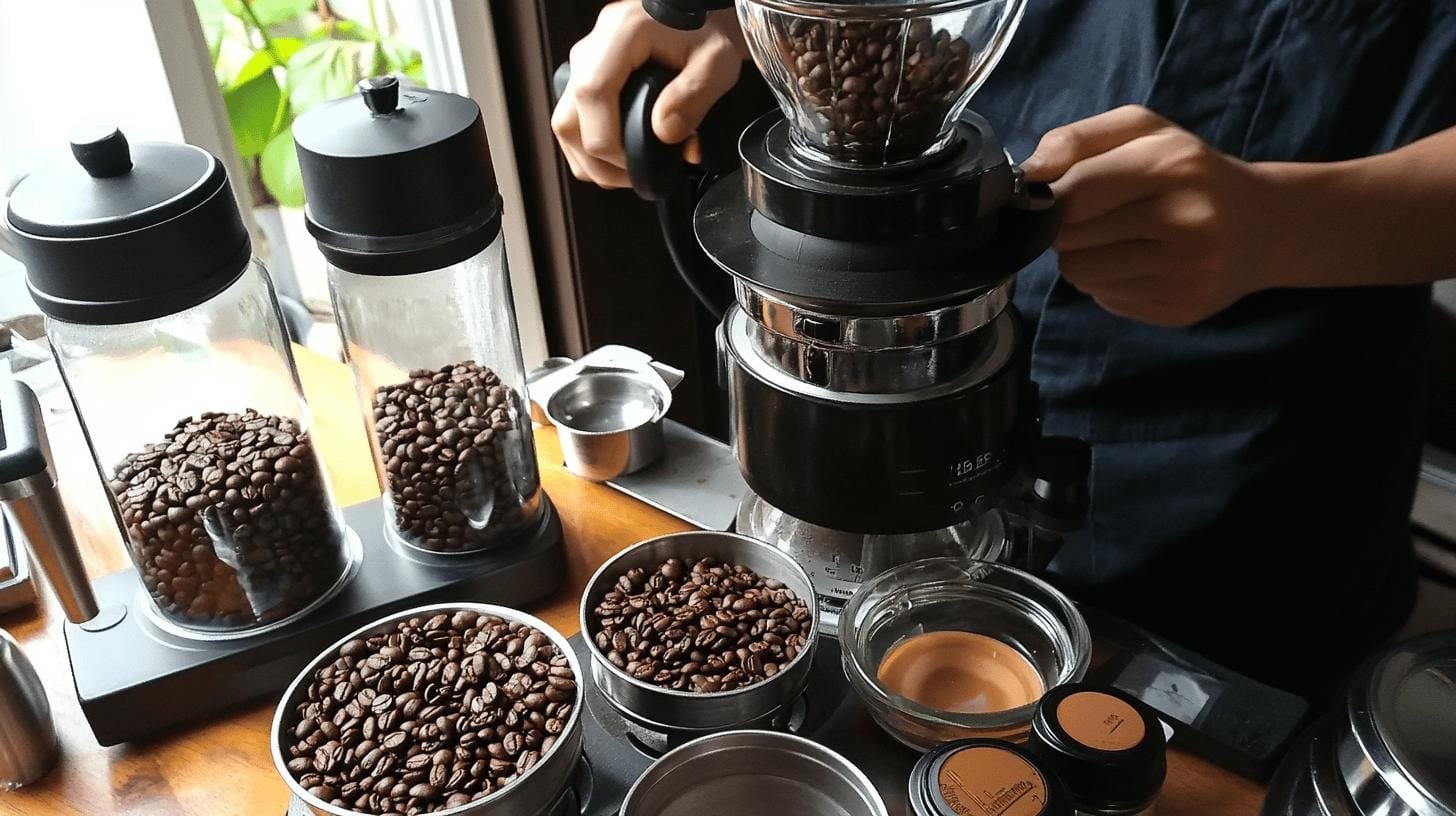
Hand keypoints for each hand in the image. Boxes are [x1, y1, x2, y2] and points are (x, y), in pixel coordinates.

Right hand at [552, 1, 744, 188]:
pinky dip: (591, 150)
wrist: (695, 18)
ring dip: (591, 161)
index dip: (607, 140)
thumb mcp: (718, 61)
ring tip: (629, 172)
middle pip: (568, 120)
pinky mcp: (585, 80)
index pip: (591, 93)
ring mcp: (583, 65)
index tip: (634, 162)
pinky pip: (574, 122)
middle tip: (636, 176)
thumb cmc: (704, 33)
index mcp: (620, 35)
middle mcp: (592, 49)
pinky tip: (619, 158)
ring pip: (565, 126)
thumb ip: (695, 96)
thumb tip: (665, 132)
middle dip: (598, 162)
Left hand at [1022, 106, 1278, 326]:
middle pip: (1068, 237)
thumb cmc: (1190, 171)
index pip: (1072, 194)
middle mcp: (1185, 221)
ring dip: (1083, 256)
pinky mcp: (1179, 308)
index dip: (1051, 198)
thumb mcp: (1141, 130)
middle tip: (1097, 215)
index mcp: (1173, 164)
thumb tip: (1029, 173)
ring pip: (1079, 272)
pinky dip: (1107, 280)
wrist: (1262, 225)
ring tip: (1120, 238)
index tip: (1057, 194)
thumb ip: (1076, 139)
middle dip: (1066, 226)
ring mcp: (1185, 272)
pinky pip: (1103, 298)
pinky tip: (1141, 262)